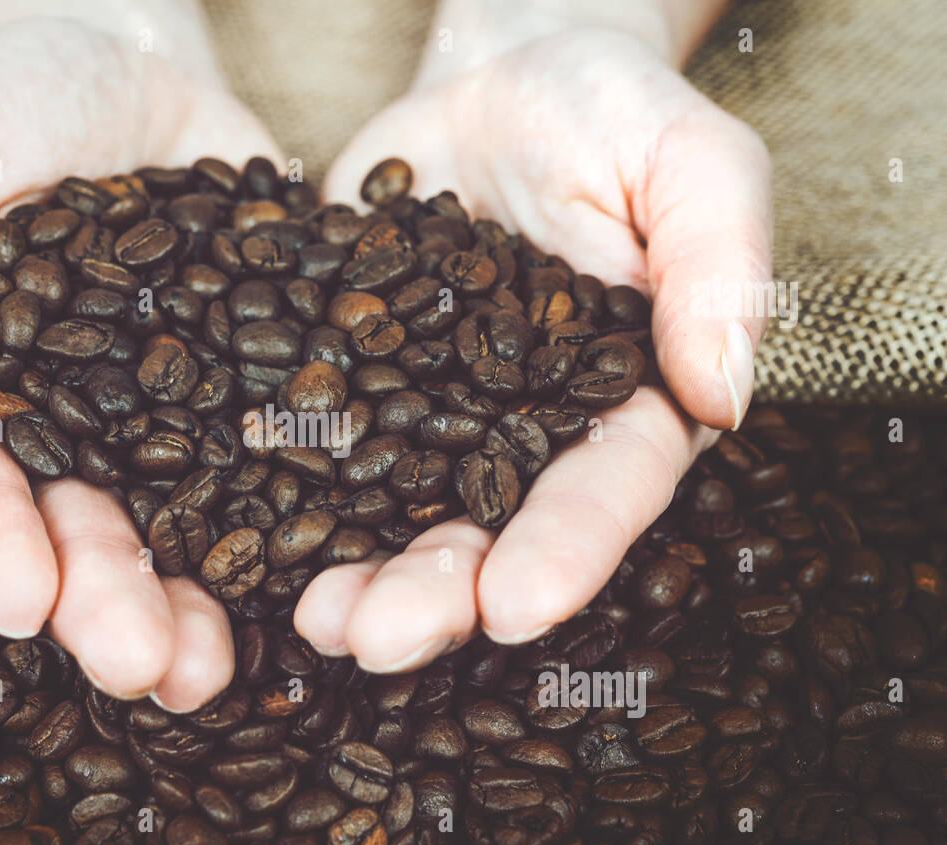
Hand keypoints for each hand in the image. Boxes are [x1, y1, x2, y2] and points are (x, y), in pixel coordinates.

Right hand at [0, 11, 281, 709]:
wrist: (140, 71)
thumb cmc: (18, 96)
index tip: (17, 598)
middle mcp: (68, 429)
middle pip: (76, 530)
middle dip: (104, 604)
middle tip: (143, 667)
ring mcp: (165, 423)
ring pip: (176, 531)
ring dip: (195, 606)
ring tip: (217, 669)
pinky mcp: (250, 401)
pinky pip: (276, 470)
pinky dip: (294, 532)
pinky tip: (320, 584)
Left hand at [296, 12, 771, 670]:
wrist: (496, 83)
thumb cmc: (607, 109)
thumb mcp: (686, 157)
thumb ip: (718, 263)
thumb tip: (723, 394)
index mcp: (622, 402)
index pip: (607, 488)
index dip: (567, 551)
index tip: (519, 606)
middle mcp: (526, 433)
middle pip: (489, 530)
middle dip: (438, 593)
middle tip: (377, 637)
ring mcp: (434, 417)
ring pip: (398, 515)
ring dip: (357, 575)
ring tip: (311, 619)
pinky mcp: (358, 385)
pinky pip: (322, 449)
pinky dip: (288, 499)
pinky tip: (244, 538)